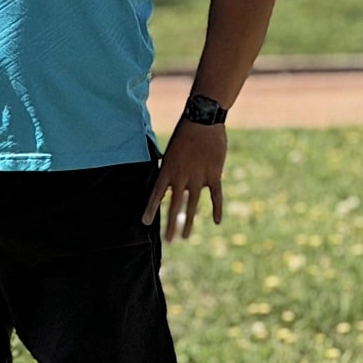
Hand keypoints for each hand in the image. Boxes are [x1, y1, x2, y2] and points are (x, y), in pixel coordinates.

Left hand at [142, 122, 225, 244]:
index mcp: (168, 170)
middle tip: (168, 241)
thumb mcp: (171, 151)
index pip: (156, 194)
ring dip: (188, 222)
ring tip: (185, 237)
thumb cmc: (184, 133)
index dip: (151, 209)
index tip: (146, 222)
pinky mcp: (214, 175)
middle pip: (174, 205)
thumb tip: (167, 183)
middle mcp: (182, 177)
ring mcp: (199, 177)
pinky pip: (216, 196)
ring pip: (193, 205)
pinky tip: (216, 222)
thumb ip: (170, 169)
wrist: (203, 121)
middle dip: (171, 224)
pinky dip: (216, 209)